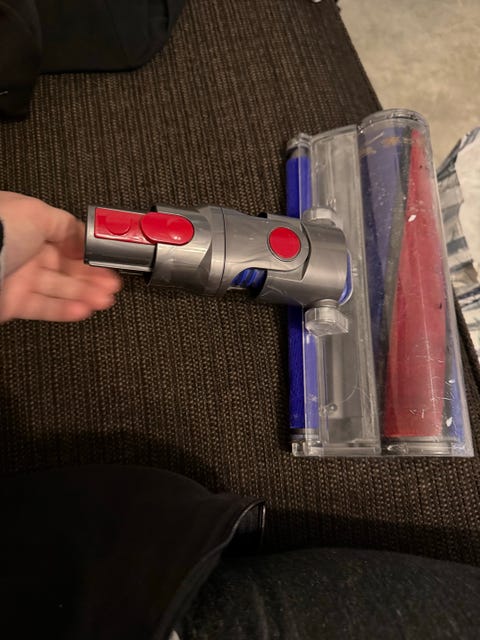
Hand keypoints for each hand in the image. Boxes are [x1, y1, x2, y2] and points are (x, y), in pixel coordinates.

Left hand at [0, 192, 120, 321]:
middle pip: (67, 267)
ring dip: (86, 294)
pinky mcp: (14, 303)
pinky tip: (85, 308)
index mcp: (29, 226)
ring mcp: (20, 278)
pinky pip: (46, 308)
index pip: (67, 240)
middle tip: (112, 282)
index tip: (107, 259)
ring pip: (60, 289)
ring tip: (106, 298)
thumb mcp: (38, 213)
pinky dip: (67, 310)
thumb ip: (66, 225)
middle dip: (93, 275)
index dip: (88, 251)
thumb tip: (84, 237)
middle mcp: (25, 252)